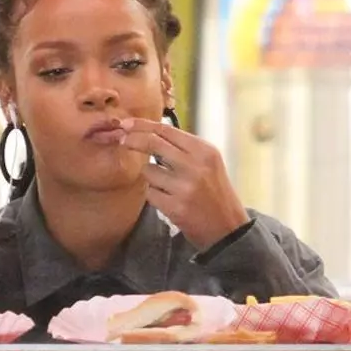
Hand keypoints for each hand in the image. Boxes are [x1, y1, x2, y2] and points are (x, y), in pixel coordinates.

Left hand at [119, 118, 250, 249]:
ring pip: (147, 170)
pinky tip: (169, 199)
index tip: (126, 124)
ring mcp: (184, 187)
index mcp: (204, 151)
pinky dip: (154, 194)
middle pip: (152, 143)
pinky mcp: (174, 207)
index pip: (166, 130)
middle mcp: (195, 166)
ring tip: (168, 186)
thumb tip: (149, 131)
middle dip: (133, 140)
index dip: (142, 125)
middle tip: (123, 140)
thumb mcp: (208, 162)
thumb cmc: (214, 191)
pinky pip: (149, 192)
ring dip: (150, 176)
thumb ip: (183, 147)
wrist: (227, 226)